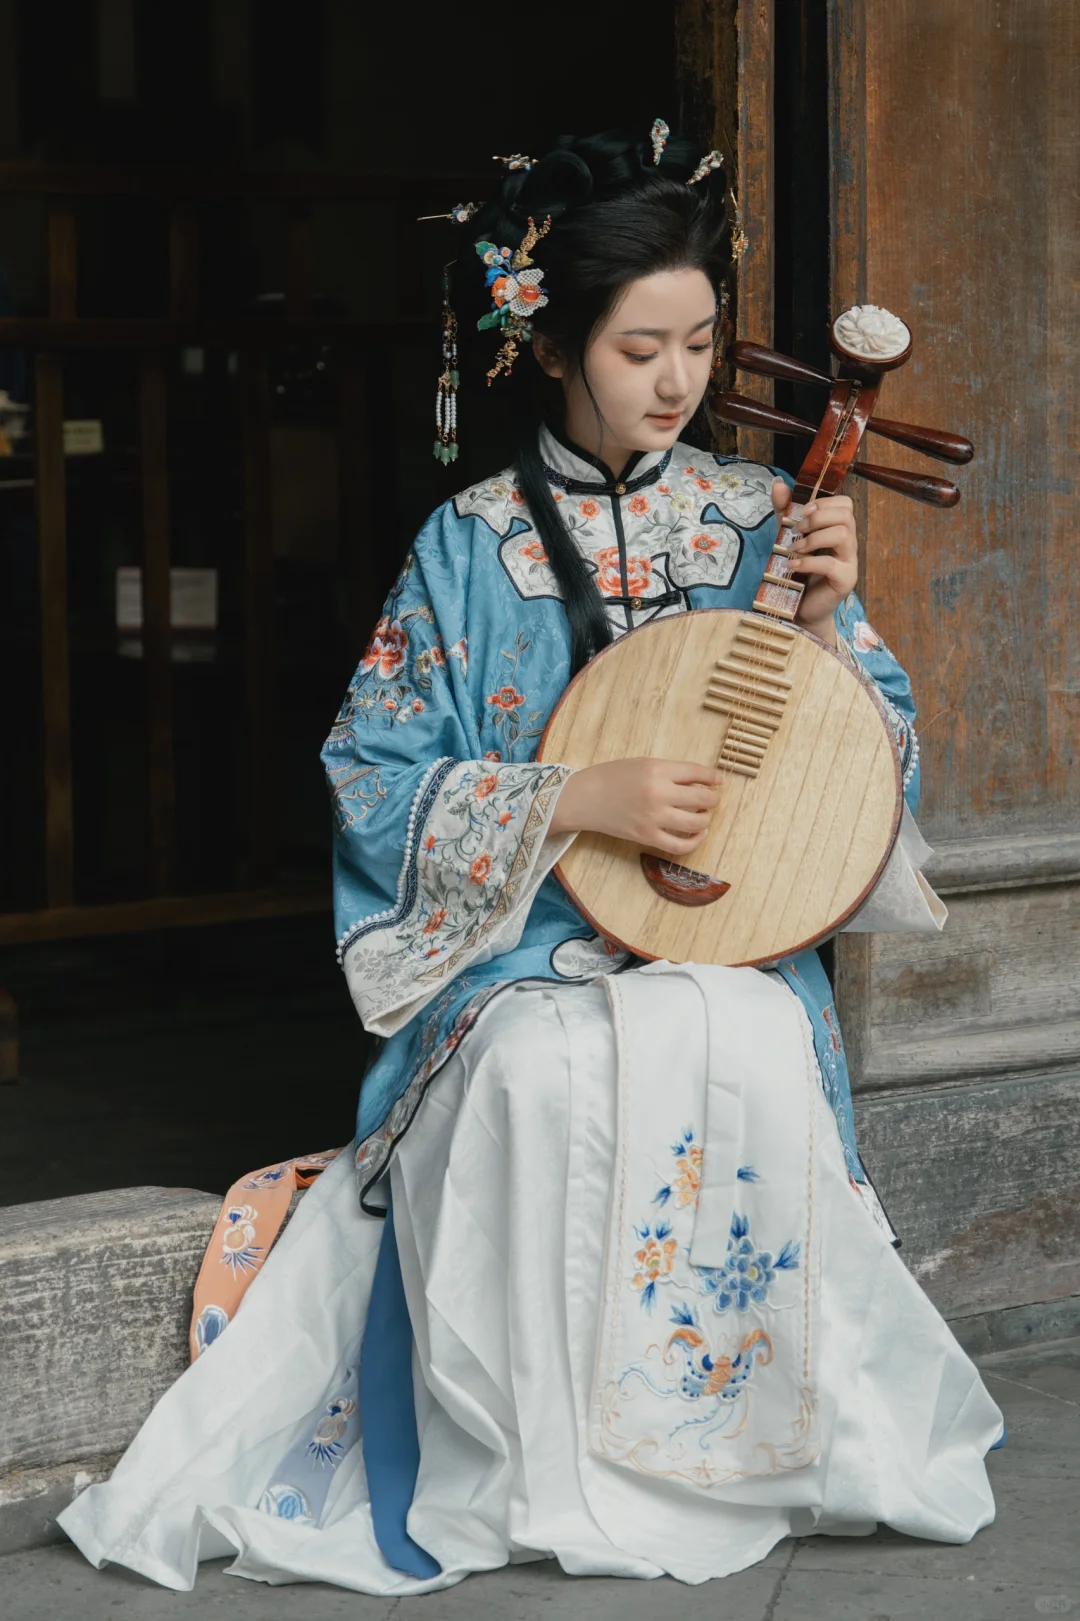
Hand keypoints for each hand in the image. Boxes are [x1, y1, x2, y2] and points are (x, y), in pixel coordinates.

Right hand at [549, 757, 722, 856]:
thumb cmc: (612, 777)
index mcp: (657, 770)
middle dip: (712, 799)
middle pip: (703, 799)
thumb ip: (670, 772)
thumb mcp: (643, 764)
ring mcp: (653, 818)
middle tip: (711, 799)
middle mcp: (658, 793)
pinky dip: (695, 841)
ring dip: (706, 818)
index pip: (697, 773)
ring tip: (703, 815)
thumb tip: (702, 782)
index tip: (718, 780)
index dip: (713, 777)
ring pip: (697, 823)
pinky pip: (681, 845)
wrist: (584, 798)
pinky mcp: (647, 837)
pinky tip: (697, 833)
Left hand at [770, 478, 857, 643]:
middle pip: (847, 515)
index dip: (824, 503)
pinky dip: (808, 561)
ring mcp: (850, 563)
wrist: (801, 609)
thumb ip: (784, 512)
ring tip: (795, 548)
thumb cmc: (798, 573)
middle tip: (797, 530)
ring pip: (844, 535)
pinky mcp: (845, 581)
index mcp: (838, 531)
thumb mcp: (787, 537)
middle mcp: (848, 544)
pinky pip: (831, 564)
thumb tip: (778, 484)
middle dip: (818, 517)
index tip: (802, 512)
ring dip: (814, 538)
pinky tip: (792, 565)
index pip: (845, 504)